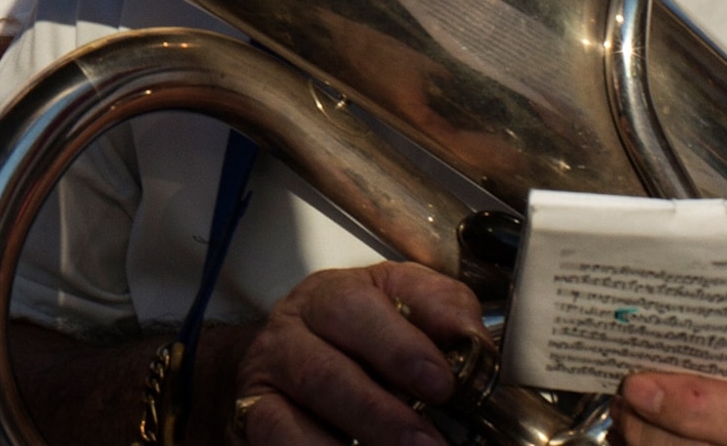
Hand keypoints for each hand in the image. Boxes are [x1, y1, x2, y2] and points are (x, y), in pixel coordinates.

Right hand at [228, 263, 482, 445]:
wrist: (285, 368)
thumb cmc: (355, 344)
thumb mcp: (400, 312)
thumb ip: (442, 312)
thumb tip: (474, 338)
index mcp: (336, 295)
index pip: (361, 305)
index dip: (402, 345)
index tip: (443, 383)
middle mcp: (297, 326)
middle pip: (329, 360)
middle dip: (382, 404)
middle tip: (428, 441)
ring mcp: (270, 369)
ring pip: (311, 394)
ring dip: (363, 429)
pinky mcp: (253, 412)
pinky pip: (278, 432)